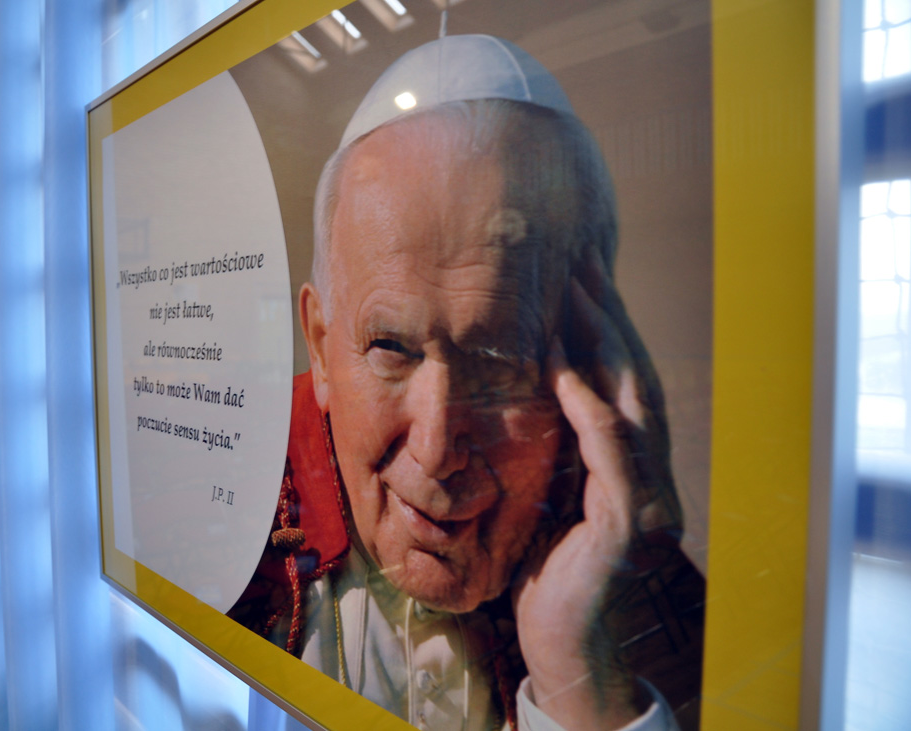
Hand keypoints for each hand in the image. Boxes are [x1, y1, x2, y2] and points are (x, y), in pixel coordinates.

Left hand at [513, 250, 680, 729]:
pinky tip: (565, 372)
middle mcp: (639, 466)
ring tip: (572, 299)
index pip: (614, 374)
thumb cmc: (540, 560)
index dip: (598, 325)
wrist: (557, 637)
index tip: (571, 273)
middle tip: (578, 265)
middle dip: (604, 320)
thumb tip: (512, 377)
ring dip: (600, 349)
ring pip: (628, 403)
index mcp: (620, 455)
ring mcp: (638, 492)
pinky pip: (609, 454)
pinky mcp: (624, 522)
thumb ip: (545, 437)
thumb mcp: (538, 486)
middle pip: (629, 375)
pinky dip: (590, 409)